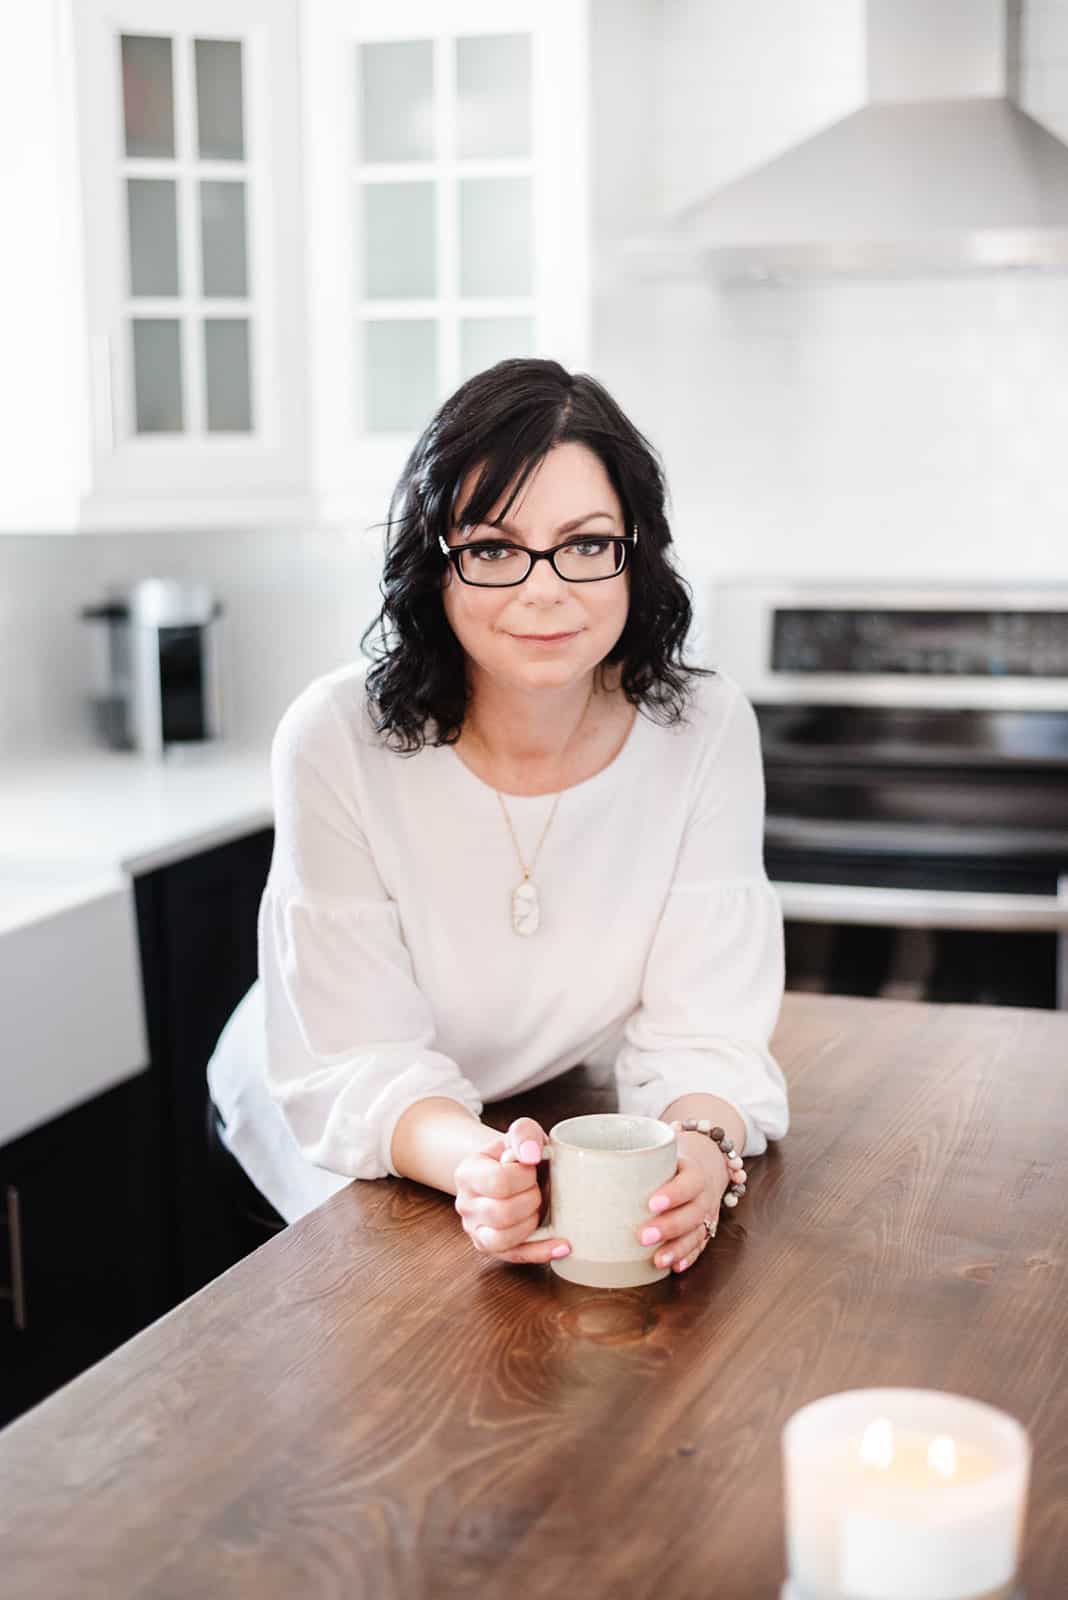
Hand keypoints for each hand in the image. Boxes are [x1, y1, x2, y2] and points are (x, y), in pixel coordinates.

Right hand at [452, 1117, 571, 1265]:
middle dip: (530, 1200)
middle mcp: (466, 1205)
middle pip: (501, 1213)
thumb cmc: (519, 1155)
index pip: (498, 1181)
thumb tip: (531, 1154)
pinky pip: (516, 1257)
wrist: (513, 1172)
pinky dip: (542, 1251)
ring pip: (503, 1240)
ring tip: (539, 1209)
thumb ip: (524, 1133)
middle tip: (536, 1188)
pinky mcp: (493, 1250)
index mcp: (467, 1173)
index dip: (524, 1176)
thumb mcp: (522, 1134)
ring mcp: (476, 1230)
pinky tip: (563, 1244)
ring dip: (531, 1223)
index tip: (531, 1168)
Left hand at [637, 1132, 731, 1274]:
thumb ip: (636, 1156)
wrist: (707, 1163)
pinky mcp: (705, 1229)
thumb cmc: (673, 1158)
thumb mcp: (663, 1150)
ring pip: (697, 1234)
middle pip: (693, 1213)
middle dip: (670, 1227)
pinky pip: (700, 1247)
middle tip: (643, 1236)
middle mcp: (704, 1195)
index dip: (674, 1194)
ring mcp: (707, 1215)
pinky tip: (674, 1267)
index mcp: (694, 1171)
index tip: (651, 1204)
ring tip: (657, 1260)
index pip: (689, 1182)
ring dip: (678, 1249)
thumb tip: (585, 1162)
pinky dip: (688, 1258)